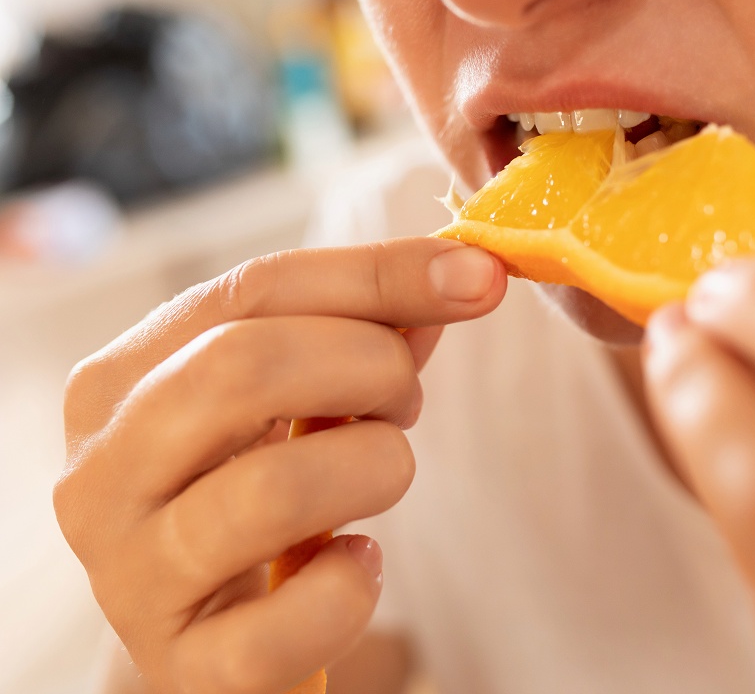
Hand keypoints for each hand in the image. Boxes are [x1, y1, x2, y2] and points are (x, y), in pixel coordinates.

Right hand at [54, 239, 504, 693]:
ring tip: (385, 473)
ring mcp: (132, 577)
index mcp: (120, 383)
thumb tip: (460, 276)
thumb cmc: (255, 493)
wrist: (210, 637)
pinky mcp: (187, 666)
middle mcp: (101, 474)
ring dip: (376, 467)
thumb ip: (364, 331)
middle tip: (405, 400)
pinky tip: (356, 564)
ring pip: (273, 490)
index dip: (377, 276)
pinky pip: (298, 616)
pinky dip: (356, 582)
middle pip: (243, 369)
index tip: (478, 276)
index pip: (253, 292)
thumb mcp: (291, 400)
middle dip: (368, 368)